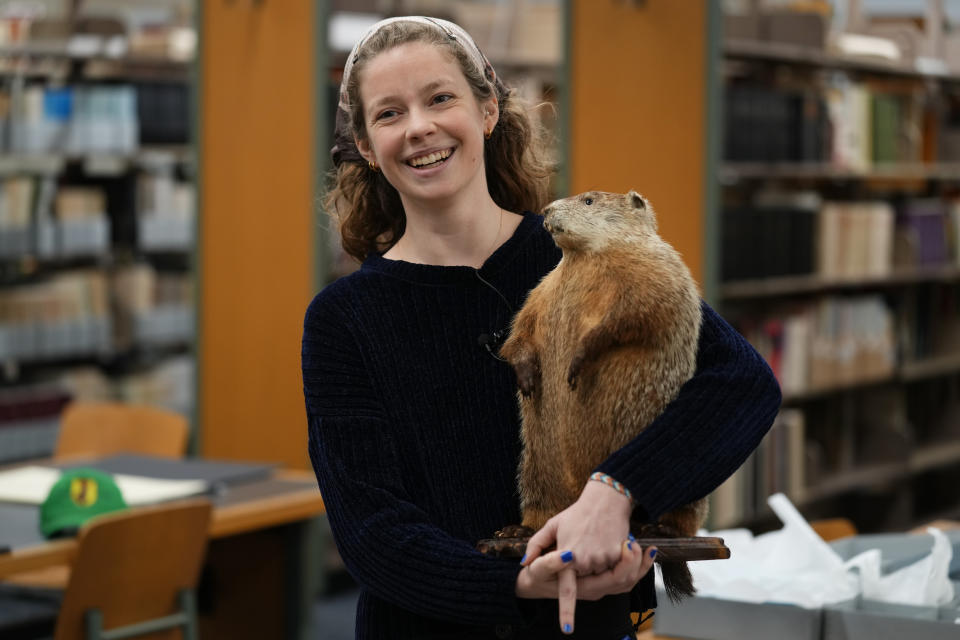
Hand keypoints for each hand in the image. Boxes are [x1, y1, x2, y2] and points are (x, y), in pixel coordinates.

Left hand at [521, 481, 640, 632]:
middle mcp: (586, 560)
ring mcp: (603, 558)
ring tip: (601, 544)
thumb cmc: (577, 513)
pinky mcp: (618, 554)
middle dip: (591, 572)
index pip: (567, 589)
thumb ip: (536, 545)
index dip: (566, 610)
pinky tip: (614, 542)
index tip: (566, 629)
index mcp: (567, 555)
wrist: (606, 499)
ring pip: (604, 575)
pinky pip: (618, 568)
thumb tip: (522, 563)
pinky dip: (617, 560)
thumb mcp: (553, 525)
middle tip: (590, 551)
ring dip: (604, 564)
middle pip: (589, 582)